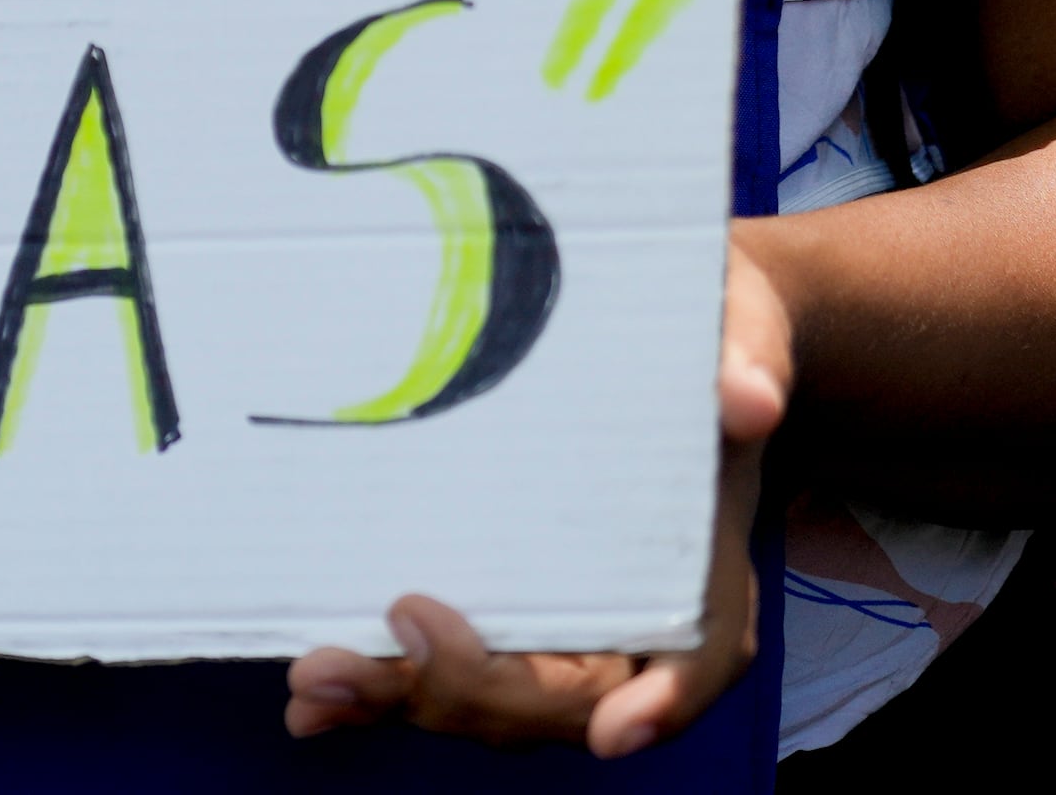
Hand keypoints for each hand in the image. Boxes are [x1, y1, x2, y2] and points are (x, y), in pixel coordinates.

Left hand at [285, 236, 789, 753]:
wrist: (658, 335)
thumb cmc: (700, 334)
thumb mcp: (735, 327)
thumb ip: (746, 355)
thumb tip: (745, 396)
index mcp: (702, 569)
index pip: (698, 657)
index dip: (662, 702)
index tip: (611, 728)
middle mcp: (628, 620)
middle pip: (565, 698)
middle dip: (472, 695)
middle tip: (381, 656)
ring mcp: (552, 624)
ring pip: (490, 697)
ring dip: (403, 699)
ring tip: (319, 682)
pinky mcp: (488, 608)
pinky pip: (438, 669)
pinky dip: (381, 688)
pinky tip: (310, 704)